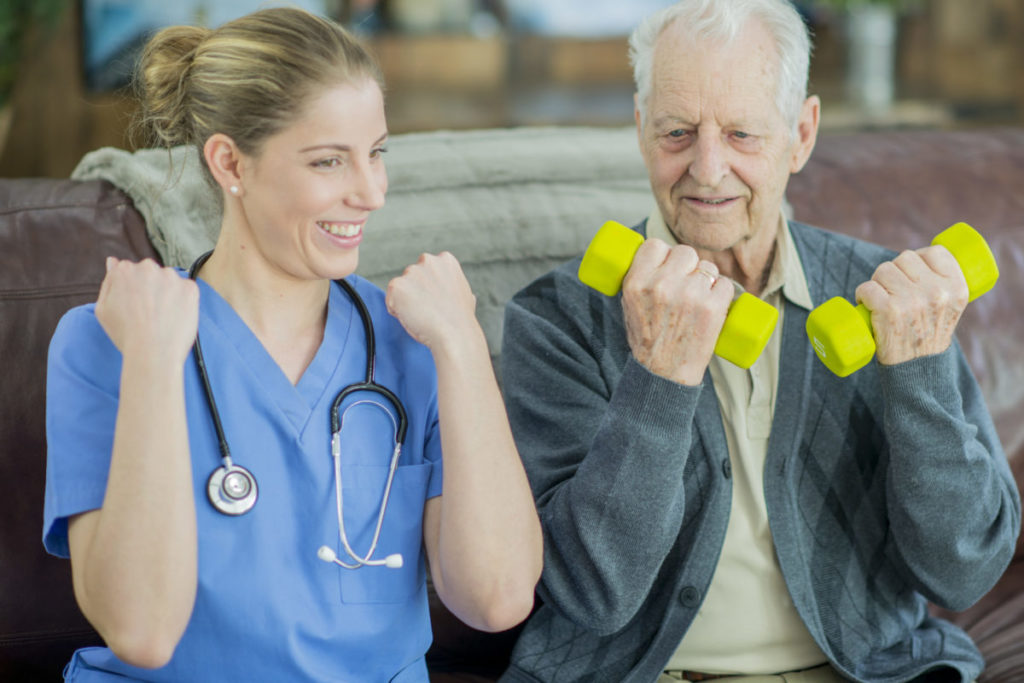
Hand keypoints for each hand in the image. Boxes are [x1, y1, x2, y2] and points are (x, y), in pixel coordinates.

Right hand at [95, 257, 199, 364]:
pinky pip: (187, 290)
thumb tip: (113, 261)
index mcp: (124, 270)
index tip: (134, 307)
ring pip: (170, 280)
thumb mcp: (103, 309)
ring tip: (162, 318)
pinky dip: (183, 301)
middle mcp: (148, 267)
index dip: (132, 291)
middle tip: (149, 314)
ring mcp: (171, 277)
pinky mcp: (190, 288)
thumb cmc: (125, 334)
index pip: (129, 272)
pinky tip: (175, 317)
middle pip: (150, 273)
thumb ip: (109, 281)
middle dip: (150, 288)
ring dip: (168, 292)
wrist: (153, 352)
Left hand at [386, 252, 478, 350]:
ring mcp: (411, 272)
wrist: (455, 334)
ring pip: (400, 290)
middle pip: (411, 278)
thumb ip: (454, 287)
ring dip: (407, 303)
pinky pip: (391, 301)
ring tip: (424, 315)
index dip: (431, 290)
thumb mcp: (465, 295)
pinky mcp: (396, 285)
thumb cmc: (461, 320)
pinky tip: (415, 318)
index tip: (440, 302)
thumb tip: (462, 293)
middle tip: (431, 310)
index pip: (426, 272)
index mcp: (445, 260)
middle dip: (416, 293)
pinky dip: (398, 312)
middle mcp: (427, 260)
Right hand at [621, 239, 732, 384]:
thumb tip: (655, 260)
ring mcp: (689, 295)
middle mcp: (662, 285)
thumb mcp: (629, 307)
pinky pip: (726, 285)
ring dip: (707, 278)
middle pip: (685, 253)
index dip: (664, 253)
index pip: (655, 246)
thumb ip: (639, 282)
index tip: (668, 264)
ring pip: (708, 267)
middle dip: (689, 265)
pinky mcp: (713, 308)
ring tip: (700, 298)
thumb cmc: (647, 342)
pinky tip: (717, 303)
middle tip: (687, 283)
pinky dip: (724, 293)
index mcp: (636, 283)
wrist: (664, 374)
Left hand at [855, 246, 968, 364]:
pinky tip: (865, 302)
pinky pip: (867, 287)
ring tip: (881, 297)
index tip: (912, 270)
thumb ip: (943, 286)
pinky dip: (862, 294)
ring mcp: (911, 301)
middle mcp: (937, 292)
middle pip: (904, 259)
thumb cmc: (929, 335)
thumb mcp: (950, 308)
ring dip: (877, 281)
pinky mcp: (888, 310)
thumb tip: (920, 258)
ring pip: (883, 270)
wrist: (918, 369)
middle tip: (893, 290)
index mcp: (957, 288)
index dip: (920, 257)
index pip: (936, 252)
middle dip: (895, 271)